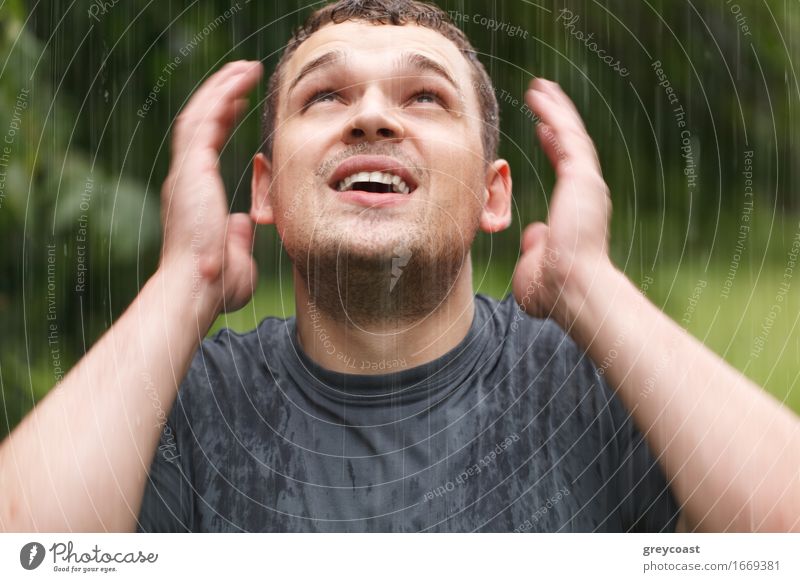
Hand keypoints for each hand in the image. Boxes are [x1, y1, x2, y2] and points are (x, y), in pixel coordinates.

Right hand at [159, 60, 262, 312]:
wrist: (196, 290)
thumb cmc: (215, 285)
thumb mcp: (235, 256)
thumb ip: (238, 236)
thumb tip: (245, 221)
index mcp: (193, 196)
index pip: (206, 147)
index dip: (221, 122)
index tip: (238, 105)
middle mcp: (184, 180)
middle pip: (199, 123)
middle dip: (220, 95)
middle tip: (241, 74)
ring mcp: (185, 173)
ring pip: (199, 116)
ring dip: (221, 88)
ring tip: (244, 68)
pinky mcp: (192, 170)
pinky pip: (204, 123)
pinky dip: (220, 98)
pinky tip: (239, 82)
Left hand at [512, 78, 612, 322]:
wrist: (571, 289)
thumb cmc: (554, 289)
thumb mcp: (536, 264)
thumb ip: (536, 246)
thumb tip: (533, 232)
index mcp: (576, 211)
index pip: (566, 169)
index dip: (554, 146)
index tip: (542, 130)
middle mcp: (586, 193)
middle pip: (572, 145)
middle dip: (558, 119)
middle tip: (545, 96)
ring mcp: (586, 183)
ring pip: (571, 135)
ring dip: (555, 109)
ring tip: (541, 87)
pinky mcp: (582, 176)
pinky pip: (567, 135)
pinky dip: (555, 112)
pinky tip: (540, 95)